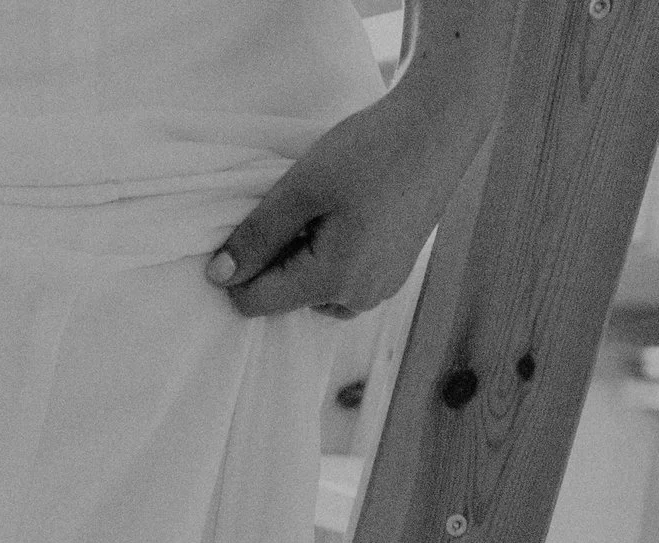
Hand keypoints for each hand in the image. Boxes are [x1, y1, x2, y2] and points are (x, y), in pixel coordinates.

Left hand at [207, 43, 505, 319]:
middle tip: (303, 209)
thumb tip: (217, 278)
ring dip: (305, 260)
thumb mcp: (301, 188)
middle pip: (284, 300)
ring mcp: (381, 290)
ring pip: (312, 294)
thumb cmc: (370, 149)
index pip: (254, 303)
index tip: (255, 224)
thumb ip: (257, 237)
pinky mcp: (394, 275)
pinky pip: (342, 282)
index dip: (240, 268)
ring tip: (328, 210)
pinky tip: (347, 216)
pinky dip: (331, 257)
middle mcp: (359, 298)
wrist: (441, 122)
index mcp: (334, 281)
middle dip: (278, 261)